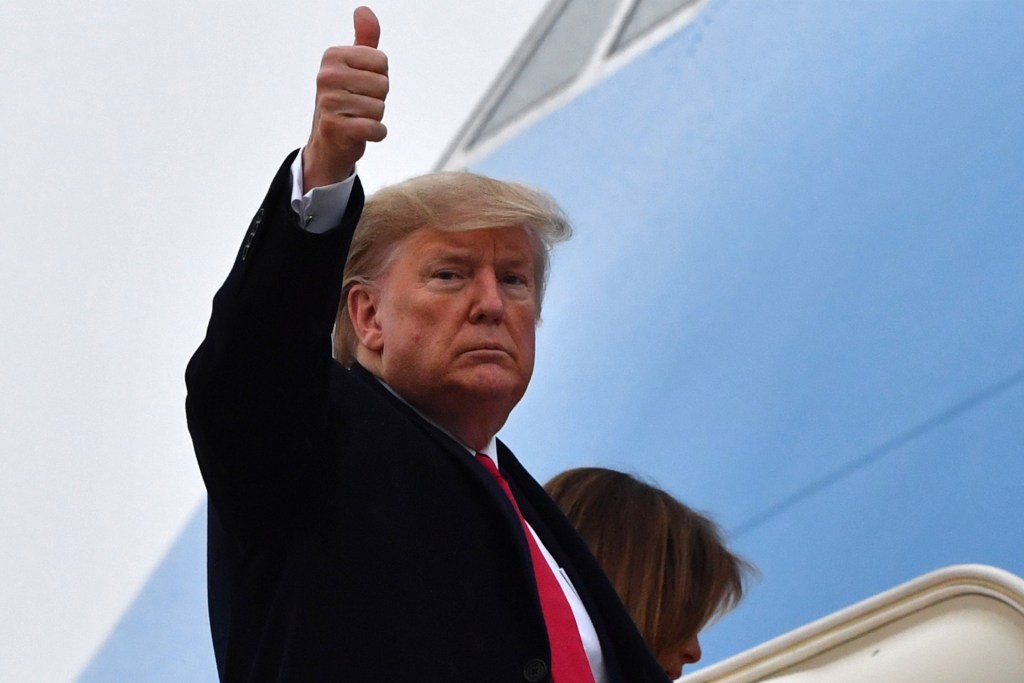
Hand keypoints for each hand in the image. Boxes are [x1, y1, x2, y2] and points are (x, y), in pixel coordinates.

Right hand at [304, 6, 388, 189]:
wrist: (329, 143)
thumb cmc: (346, 101)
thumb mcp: (355, 68)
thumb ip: (365, 40)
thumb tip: (364, 10)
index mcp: (332, 56)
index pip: (381, 62)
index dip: (379, 77)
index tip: (361, 86)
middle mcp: (326, 76)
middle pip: (383, 85)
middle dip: (378, 99)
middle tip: (359, 105)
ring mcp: (329, 102)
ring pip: (379, 108)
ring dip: (375, 118)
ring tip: (357, 118)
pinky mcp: (335, 128)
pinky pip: (375, 128)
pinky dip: (376, 134)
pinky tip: (363, 133)